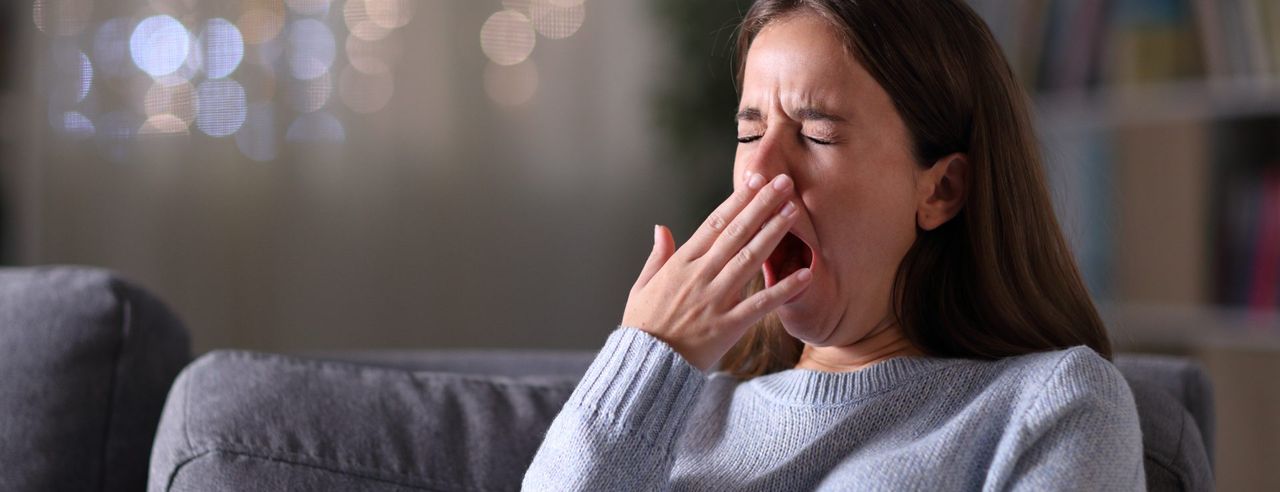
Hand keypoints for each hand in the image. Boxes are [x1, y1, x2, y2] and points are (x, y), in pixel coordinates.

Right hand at [622, 173, 812, 370]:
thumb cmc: (642, 327)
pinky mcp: (728, 327)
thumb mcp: (641, 287)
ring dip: (773, 234)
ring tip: (793, 212)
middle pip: (736, 234)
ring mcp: (715, 301)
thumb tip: (661, 227)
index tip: (756, 180)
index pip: (713, 224)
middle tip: (784, 183)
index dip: (737, 200)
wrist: (644, 367)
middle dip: (761, 205)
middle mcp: (699, 277)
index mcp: (679, 265)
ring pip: (749, 260)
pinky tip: (806, 274)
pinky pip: (761, 304)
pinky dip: (784, 289)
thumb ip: (657, 257)